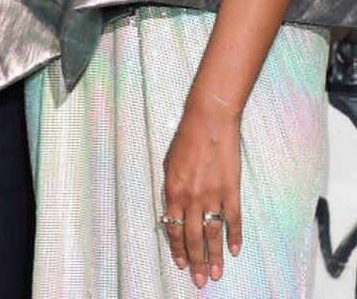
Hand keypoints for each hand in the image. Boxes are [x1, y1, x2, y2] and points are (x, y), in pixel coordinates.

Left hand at [162, 89, 242, 287]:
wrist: (208, 121)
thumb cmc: (185, 138)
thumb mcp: (168, 163)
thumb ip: (172, 188)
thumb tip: (174, 208)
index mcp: (172, 190)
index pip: (173, 228)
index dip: (177, 248)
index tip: (180, 264)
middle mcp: (191, 197)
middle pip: (193, 237)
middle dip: (195, 261)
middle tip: (199, 281)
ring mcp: (212, 196)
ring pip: (212, 234)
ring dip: (215, 257)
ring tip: (216, 275)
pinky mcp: (231, 191)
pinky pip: (233, 220)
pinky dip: (234, 237)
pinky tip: (235, 251)